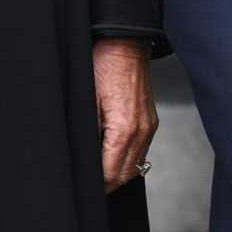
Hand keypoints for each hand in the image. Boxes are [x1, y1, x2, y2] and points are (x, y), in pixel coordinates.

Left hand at [93, 39, 157, 192]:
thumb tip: (83, 159)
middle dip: (106, 184)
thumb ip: (87, 134)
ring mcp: (149, 128)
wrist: (125, 45)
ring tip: (98, 175)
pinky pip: (141, 152)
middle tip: (87, 186)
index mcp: (124, 130)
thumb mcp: (85, 102)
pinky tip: (112, 157)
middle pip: (124, 174)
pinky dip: (126, 160)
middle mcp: (142, 132)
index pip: (110, 173)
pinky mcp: (150, 122)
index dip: (95, 184)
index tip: (82, 187)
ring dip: (117, 173)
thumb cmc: (102, 67)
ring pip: (135, 166)